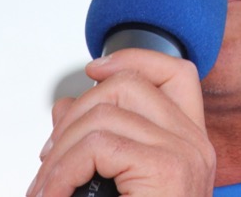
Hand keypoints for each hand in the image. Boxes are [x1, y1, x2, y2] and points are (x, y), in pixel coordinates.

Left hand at [28, 49, 215, 196]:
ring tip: (46, 188)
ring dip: (60, 150)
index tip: (94, 70)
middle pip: (131, 84)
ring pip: (107, 111)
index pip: (175, 73)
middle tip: (50, 162)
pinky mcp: (167, 170)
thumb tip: (65, 106)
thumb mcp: (113, 182)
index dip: (133, 58)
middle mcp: (195, 145)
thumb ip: (94, 140)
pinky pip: (97, 145)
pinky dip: (61, 170)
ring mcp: (185, 156)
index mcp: (189, 145)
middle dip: (75, 114)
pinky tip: (54, 195)